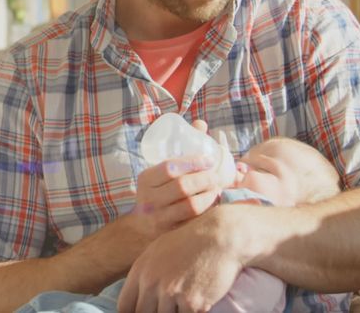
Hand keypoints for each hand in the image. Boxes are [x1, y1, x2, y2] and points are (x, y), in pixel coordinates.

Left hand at [118, 206, 244, 312]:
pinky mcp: (193, 304)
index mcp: (140, 271)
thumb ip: (144, 276)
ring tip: (184, 296)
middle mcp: (152, 283)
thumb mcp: (157, 252)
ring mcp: (172, 294)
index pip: (124, 307)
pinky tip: (198, 298)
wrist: (219, 236)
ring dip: (175, 312)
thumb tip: (137, 299)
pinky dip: (191, 311)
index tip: (143, 311)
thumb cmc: (189, 242)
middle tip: (167, 304)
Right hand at [132, 119, 221, 238]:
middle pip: (182, 187)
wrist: (141, 227)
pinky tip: (215, 206)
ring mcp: (159, 218)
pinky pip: (193, 223)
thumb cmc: (157, 191)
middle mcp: (149, 199)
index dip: (192, 162)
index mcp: (146, 179)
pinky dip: (207, 213)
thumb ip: (180, 148)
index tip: (210, 159)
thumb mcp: (159, 171)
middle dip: (205, 180)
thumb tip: (201, 124)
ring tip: (218, 190)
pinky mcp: (169, 234)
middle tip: (218, 176)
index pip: (170, 168)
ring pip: (190, 206)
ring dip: (209, 196)